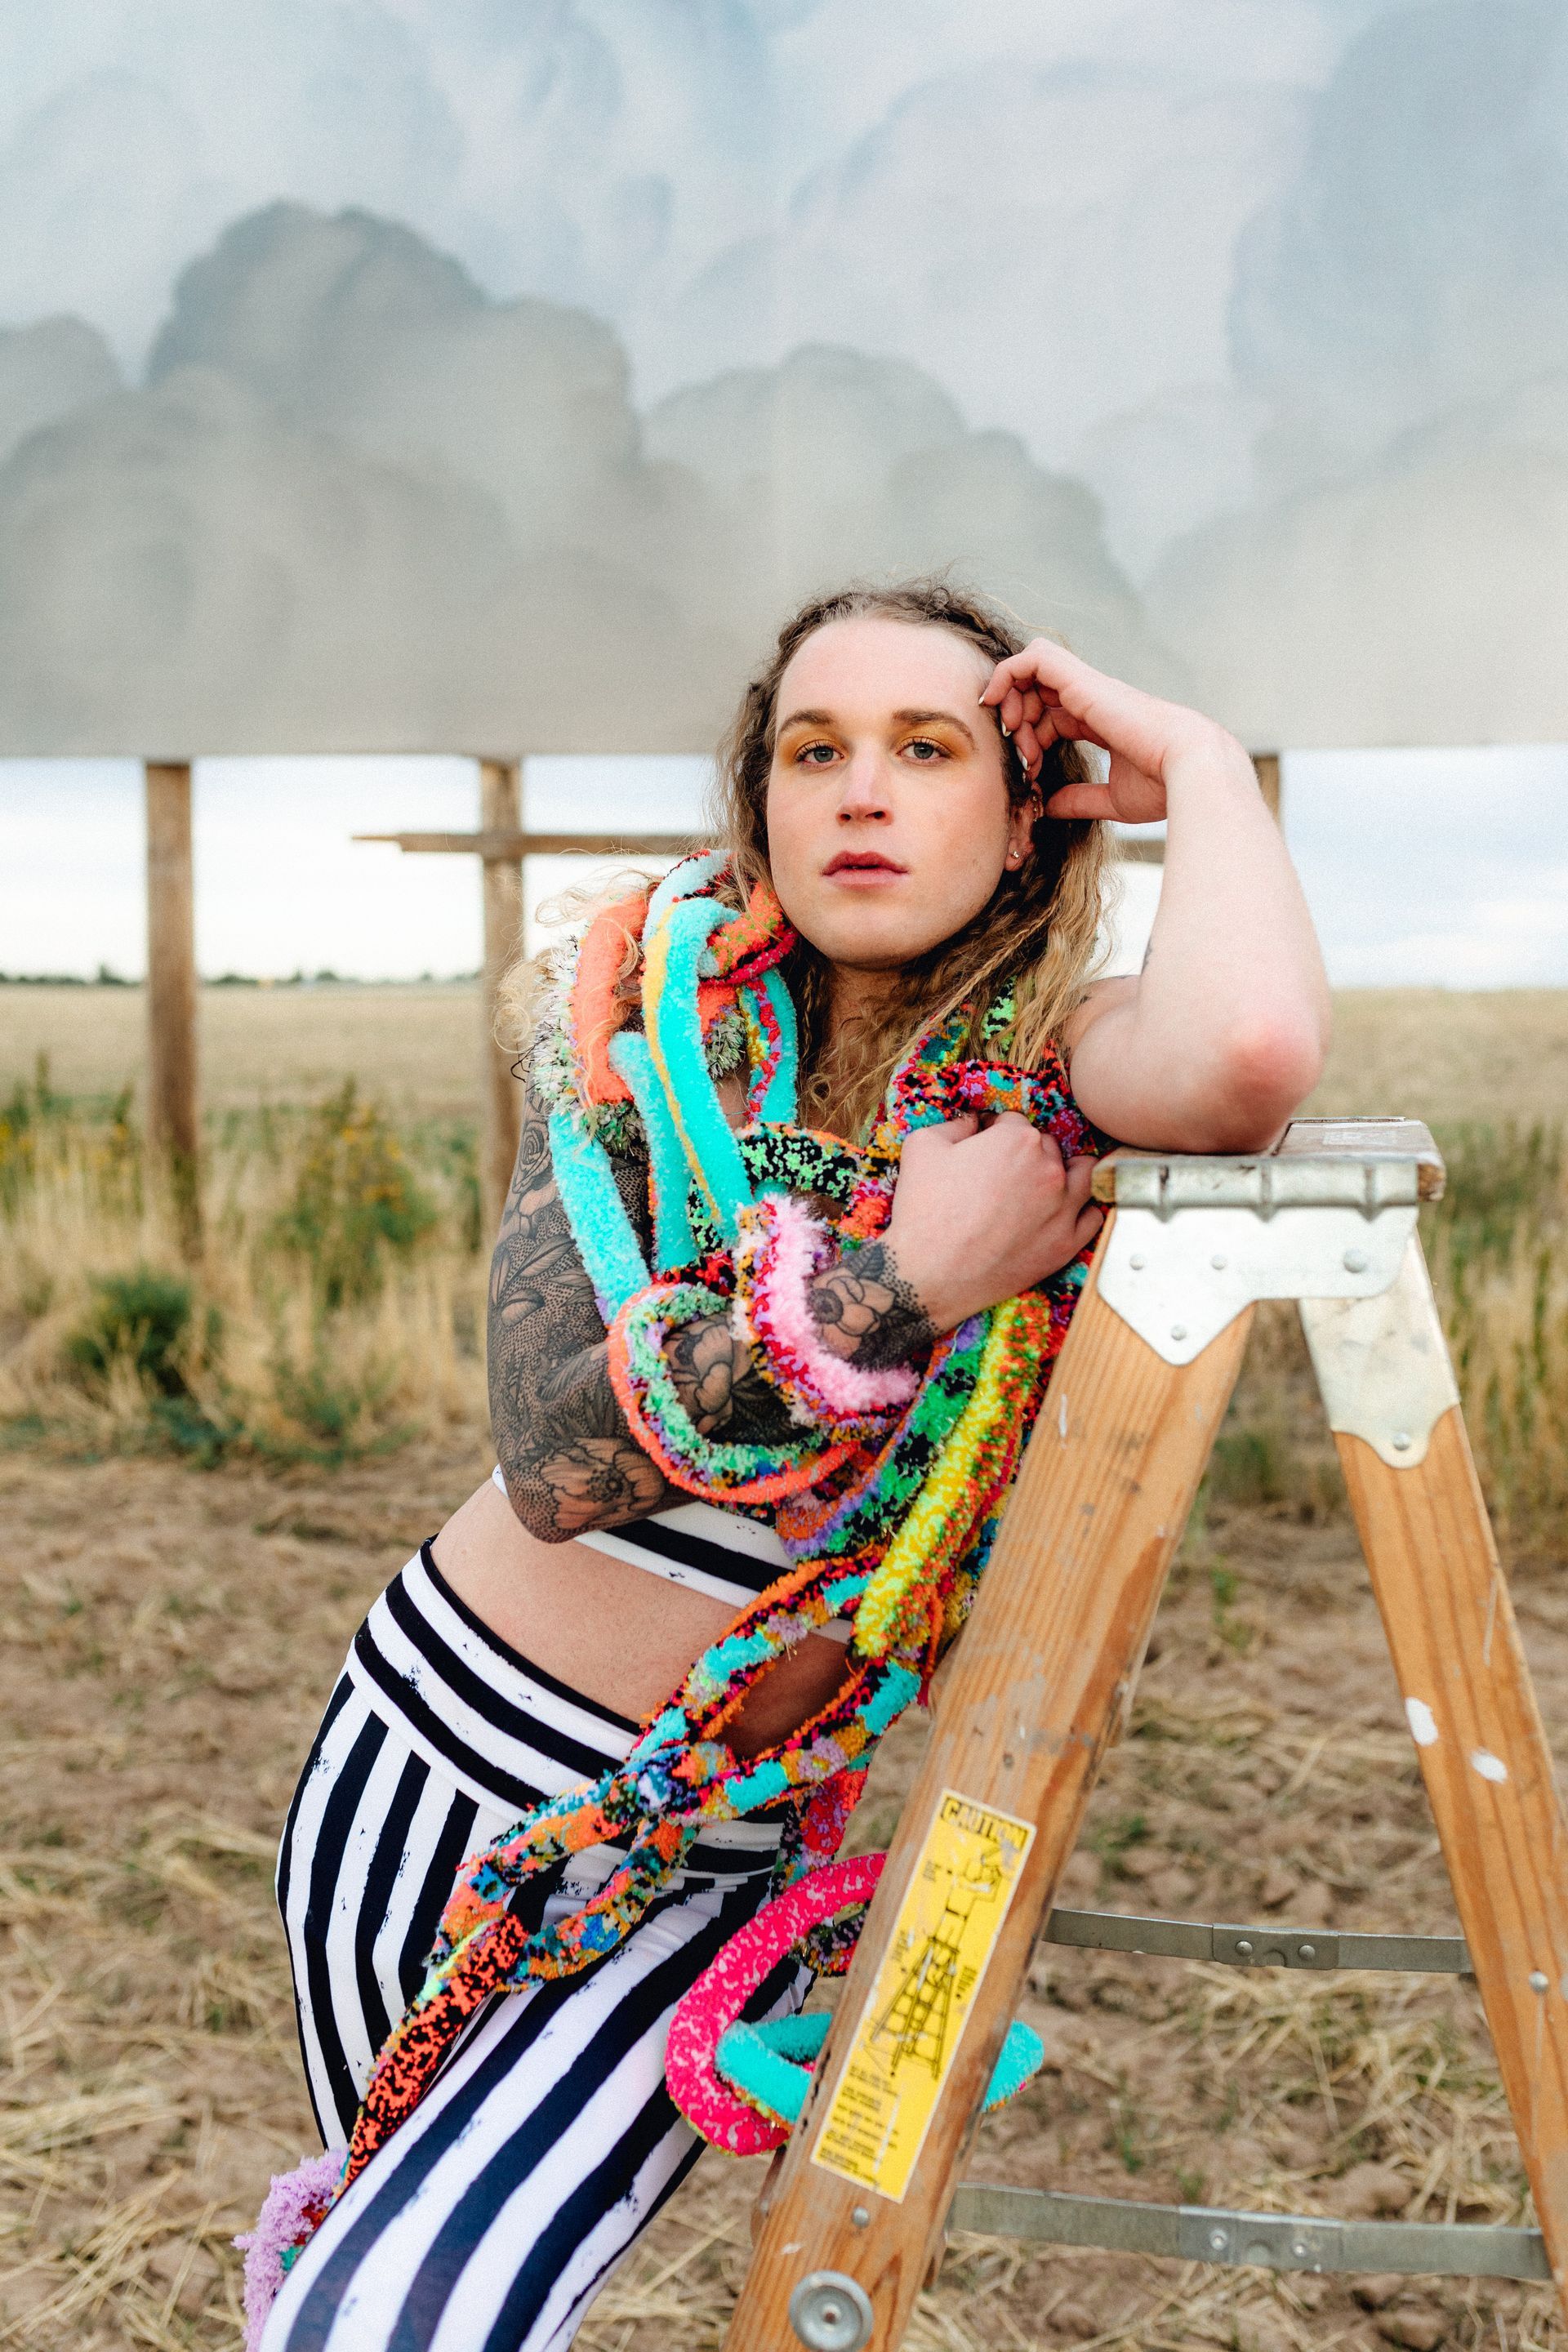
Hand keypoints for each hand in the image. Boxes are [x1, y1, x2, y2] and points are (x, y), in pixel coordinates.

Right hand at [882, 1114, 1102, 1334]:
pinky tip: (1061, 1213)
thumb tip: (972, 1121)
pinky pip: (1092, 1217)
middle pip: (1047, 1147)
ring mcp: (1063, 1208)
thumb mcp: (921, 1148)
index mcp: (1017, 1140)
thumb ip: (954, 1124)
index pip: (1014, 1123)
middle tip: (1003, 1175)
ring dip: (1066, 1173)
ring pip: (1082, 1174)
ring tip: (1044, 1185)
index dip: (995, 1134)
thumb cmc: (924, 1210)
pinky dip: (1081, 1211)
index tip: (983, 1151)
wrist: (931, 1273)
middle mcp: (1048, 1169)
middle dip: (1027, 1154)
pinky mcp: (1066, 1243)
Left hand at [980, 639, 1248, 821]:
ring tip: (1014, 735)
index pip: (1053, 717)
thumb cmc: (1163, 785)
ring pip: (1031, 670)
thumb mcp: (1111, 799)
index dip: (1032, 740)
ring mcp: (1087, 687)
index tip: (1029, 772)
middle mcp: (1093, 699)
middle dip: (1017, 722)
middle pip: (1037, 693)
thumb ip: (1078, 800)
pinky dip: (1008, 673)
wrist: (1190, 769)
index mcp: (1101, 722)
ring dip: (1011, 700)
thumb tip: (1049, 807)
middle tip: (1021, 757)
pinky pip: (1033, 658)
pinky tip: (997, 703)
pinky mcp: (1081, 682)